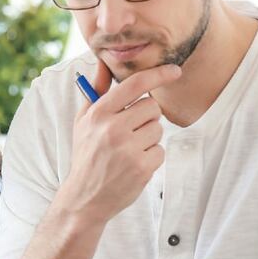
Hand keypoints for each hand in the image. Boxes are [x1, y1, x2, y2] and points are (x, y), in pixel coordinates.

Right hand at [58, 59, 180, 223]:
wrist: (84, 197)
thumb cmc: (86, 154)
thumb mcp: (84, 121)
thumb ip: (96, 90)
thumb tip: (103, 61)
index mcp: (99, 113)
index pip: (135, 84)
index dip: (158, 74)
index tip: (174, 70)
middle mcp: (113, 129)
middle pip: (152, 107)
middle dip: (147, 117)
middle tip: (131, 131)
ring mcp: (128, 149)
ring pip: (158, 129)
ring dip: (148, 138)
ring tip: (129, 150)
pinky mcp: (141, 167)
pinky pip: (160, 151)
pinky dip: (151, 157)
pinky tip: (133, 164)